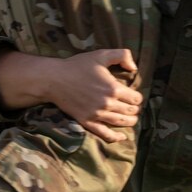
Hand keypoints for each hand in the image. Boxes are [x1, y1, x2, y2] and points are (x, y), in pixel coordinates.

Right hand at [0, 48, 142, 142]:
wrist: (54, 79)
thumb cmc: (77, 65)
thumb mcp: (101, 54)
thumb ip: (122, 55)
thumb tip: (134, 68)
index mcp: (113, 88)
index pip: (136, 98)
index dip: (138, 97)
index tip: (135, 95)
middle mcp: (107, 104)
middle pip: (130, 111)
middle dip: (135, 109)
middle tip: (133, 107)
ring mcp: (97, 114)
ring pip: (121, 123)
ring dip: (130, 121)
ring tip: (131, 118)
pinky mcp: (87, 122)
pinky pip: (105, 134)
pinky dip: (116, 137)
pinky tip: (122, 137)